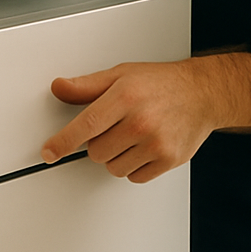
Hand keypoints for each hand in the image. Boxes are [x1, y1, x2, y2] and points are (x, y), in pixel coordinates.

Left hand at [41, 61, 216, 183]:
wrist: (201, 93)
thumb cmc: (161, 83)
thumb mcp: (121, 74)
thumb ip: (87, 86)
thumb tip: (59, 87)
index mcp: (126, 96)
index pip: (86, 125)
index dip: (63, 141)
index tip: (49, 152)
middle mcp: (141, 120)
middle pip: (96, 152)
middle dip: (99, 141)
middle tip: (115, 125)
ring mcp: (155, 143)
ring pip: (113, 168)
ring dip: (117, 156)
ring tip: (132, 134)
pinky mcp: (167, 160)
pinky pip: (134, 177)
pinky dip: (134, 166)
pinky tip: (144, 146)